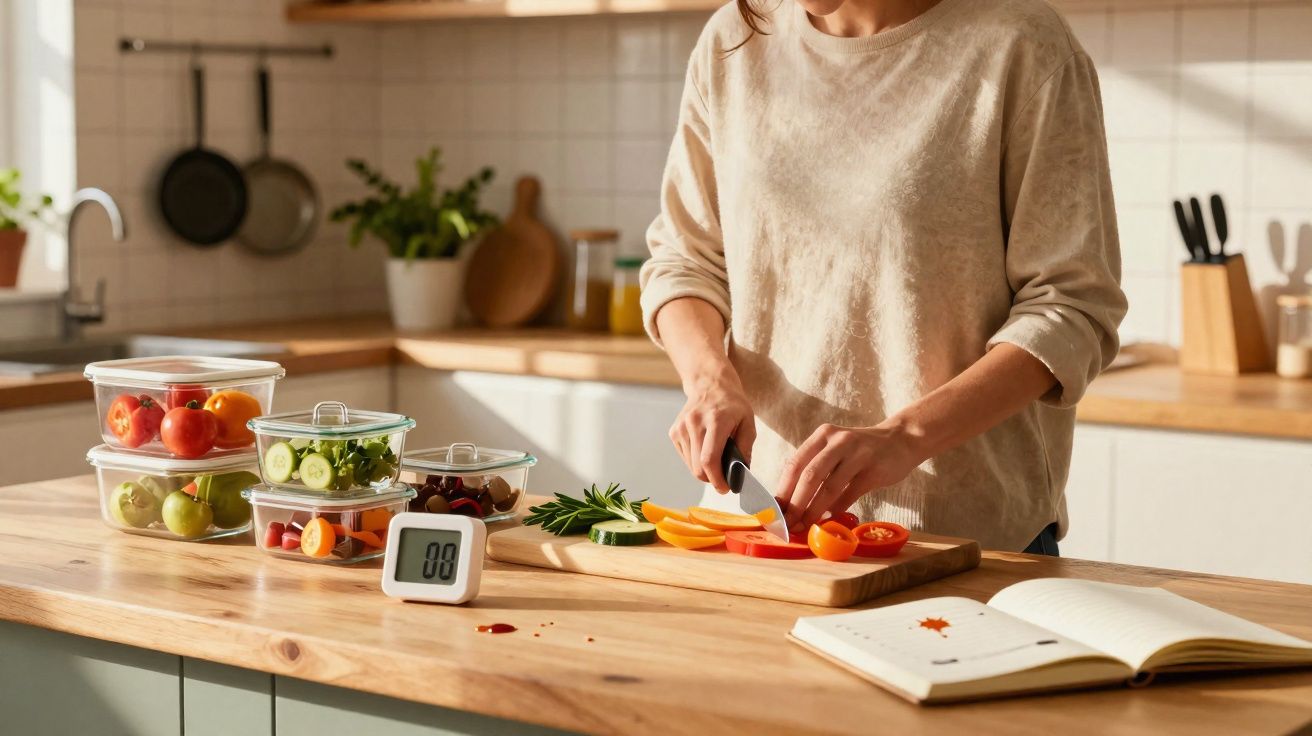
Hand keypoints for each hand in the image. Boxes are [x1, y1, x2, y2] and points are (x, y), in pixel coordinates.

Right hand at [670, 368, 755, 491]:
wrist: (710, 384)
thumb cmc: (733, 404)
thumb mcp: (748, 422)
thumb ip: (746, 448)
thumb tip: (740, 473)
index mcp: (716, 420)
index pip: (710, 459)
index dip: (716, 479)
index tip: (725, 488)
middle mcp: (694, 423)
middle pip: (698, 467)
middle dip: (711, 479)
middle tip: (723, 479)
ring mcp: (681, 427)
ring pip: (690, 465)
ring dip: (704, 470)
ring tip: (716, 459)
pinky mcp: (674, 431)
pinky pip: (685, 457)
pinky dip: (695, 460)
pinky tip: (705, 448)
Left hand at [778, 422, 925, 530]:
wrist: (901, 440)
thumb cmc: (860, 451)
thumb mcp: (835, 450)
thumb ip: (815, 469)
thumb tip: (790, 503)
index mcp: (822, 436)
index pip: (794, 464)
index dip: (782, 490)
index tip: (775, 511)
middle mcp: (838, 441)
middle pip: (809, 475)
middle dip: (795, 504)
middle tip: (787, 524)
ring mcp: (858, 454)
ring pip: (829, 487)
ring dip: (814, 511)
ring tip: (804, 526)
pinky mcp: (874, 469)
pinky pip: (851, 493)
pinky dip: (838, 508)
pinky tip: (830, 519)